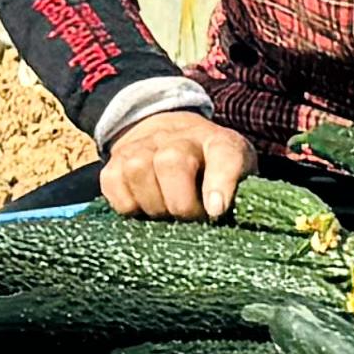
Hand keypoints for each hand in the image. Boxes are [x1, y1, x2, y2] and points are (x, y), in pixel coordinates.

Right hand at [97, 112, 250, 221]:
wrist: (168, 135)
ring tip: (165, 212)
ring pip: (138, 170)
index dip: (220, 182)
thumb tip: (223, 218)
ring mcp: (143, 145)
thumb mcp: (236, 174)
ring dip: (153, 204)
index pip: (225, 154)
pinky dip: (128, 204)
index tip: (216, 211)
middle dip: (180, 203)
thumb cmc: (209, 169)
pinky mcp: (115, 160)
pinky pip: (114, 184)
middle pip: (171, 161)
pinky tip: (143, 206)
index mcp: (219, 143)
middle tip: (190, 217)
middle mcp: (179, 137)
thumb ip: (239, 194)